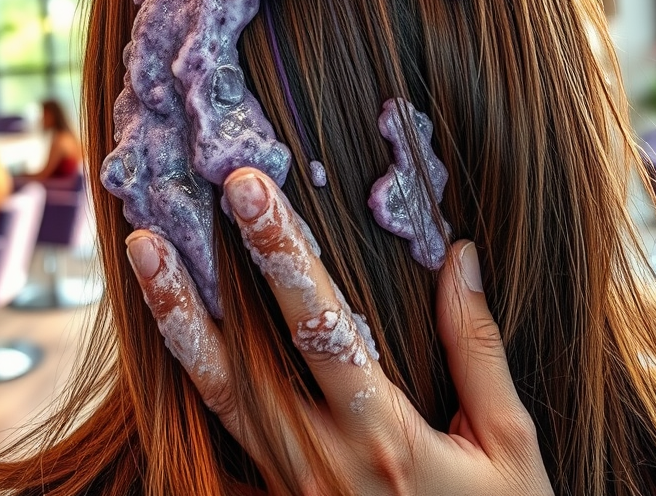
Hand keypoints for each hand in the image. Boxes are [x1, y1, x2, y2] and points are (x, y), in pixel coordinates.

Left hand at [126, 167, 553, 494]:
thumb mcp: (510, 447)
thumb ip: (477, 349)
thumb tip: (460, 256)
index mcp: (383, 438)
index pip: (320, 326)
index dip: (281, 253)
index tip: (250, 189)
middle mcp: (320, 460)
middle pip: (243, 361)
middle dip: (198, 284)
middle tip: (156, 219)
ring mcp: (287, 485)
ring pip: (216, 396)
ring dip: (176, 323)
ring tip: (144, 257)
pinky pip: (221, 435)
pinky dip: (190, 377)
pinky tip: (169, 327)